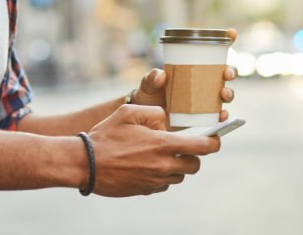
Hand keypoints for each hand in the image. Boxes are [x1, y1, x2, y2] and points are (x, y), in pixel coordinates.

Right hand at [87, 104, 220, 196]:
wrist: (85, 164)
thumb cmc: (106, 135)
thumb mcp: (129, 112)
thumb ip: (154, 112)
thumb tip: (167, 122)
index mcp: (163, 144)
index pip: (202, 147)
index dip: (214, 142)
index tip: (216, 138)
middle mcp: (163, 166)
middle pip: (194, 166)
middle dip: (193, 156)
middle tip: (182, 147)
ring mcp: (154, 181)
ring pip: (179, 177)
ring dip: (176, 167)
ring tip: (159, 154)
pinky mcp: (145, 191)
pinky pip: (162, 185)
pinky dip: (161, 176)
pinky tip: (146, 165)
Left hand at [133, 28, 237, 122]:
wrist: (147, 121)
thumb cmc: (150, 95)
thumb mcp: (147, 84)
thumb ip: (152, 78)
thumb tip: (161, 75)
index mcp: (194, 66)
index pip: (213, 51)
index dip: (226, 40)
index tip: (231, 33)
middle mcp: (204, 81)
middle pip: (225, 72)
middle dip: (231, 70)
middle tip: (227, 73)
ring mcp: (205, 98)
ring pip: (225, 93)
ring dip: (229, 92)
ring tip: (223, 94)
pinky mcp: (204, 115)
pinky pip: (218, 114)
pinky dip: (223, 114)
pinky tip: (222, 115)